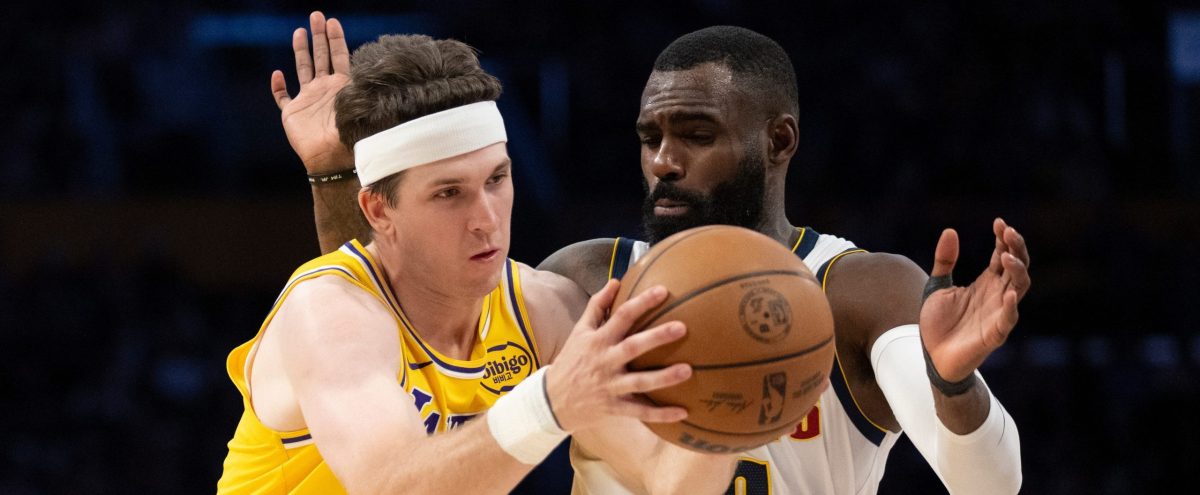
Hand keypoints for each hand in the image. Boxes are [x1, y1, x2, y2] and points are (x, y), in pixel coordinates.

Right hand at [270, 11, 352, 173]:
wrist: (330, 160)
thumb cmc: (348, 138)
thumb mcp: (358, 112)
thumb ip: (362, 94)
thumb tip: (378, 74)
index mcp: (341, 88)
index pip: (339, 57)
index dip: (335, 39)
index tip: (332, 21)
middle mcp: (324, 90)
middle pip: (320, 56)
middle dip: (318, 36)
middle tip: (316, 15)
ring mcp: (308, 100)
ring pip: (302, 69)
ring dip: (301, 51)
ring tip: (299, 31)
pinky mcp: (292, 113)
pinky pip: (282, 97)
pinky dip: (278, 86)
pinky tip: (277, 74)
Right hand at [545, 280, 691, 431]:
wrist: (552, 400)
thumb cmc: (571, 361)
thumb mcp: (579, 331)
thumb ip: (597, 306)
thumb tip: (616, 281)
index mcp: (598, 340)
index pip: (621, 316)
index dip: (642, 303)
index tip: (663, 291)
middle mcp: (605, 362)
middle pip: (633, 347)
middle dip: (657, 337)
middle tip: (681, 327)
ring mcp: (610, 386)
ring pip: (639, 382)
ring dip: (664, 377)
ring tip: (688, 370)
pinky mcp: (614, 408)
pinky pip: (639, 412)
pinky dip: (660, 414)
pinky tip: (683, 412)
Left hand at [920, 218, 1030, 381]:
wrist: (933, 357)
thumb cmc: (939, 323)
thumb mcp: (937, 286)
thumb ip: (945, 260)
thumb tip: (950, 231)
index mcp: (986, 283)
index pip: (1002, 256)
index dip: (1003, 239)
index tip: (999, 222)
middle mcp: (997, 295)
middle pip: (1017, 267)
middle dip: (1016, 248)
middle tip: (1008, 231)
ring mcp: (998, 313)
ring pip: (1019, 288)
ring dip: (1016, 271)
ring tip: (1005, 255)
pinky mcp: (994, 334)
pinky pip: (1008, 320)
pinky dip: (1011, 307)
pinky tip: (1009, 294)